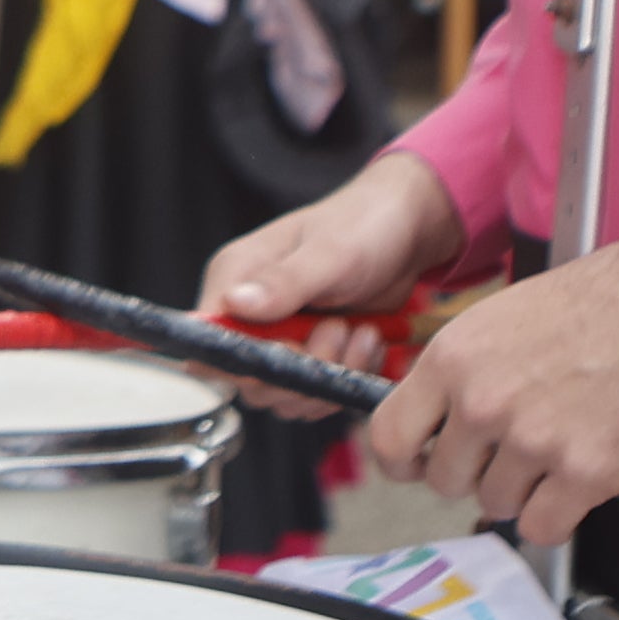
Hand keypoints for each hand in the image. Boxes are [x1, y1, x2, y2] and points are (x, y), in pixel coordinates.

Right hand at [205, 153, 462, 372]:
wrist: (407, 231)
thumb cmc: (364, 225)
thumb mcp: (328, 253)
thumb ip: (283, 282)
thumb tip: (235, 303)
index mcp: (235, 279)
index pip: (211, 341)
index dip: (247, 360)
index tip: (293, 350)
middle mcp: (248, 313)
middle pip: (249, 379)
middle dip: (301, 370)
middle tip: (339, 329)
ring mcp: (280, 337)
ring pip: (285, 393)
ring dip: (329, 375)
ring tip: (361, 332)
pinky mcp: (310, 354)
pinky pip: (315, 392)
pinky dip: (346, 378)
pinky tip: (368, 342)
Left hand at [348, 233, 618, 548]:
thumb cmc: (594, 303)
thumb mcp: (497, 318)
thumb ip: (460, 372)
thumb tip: (438, 421)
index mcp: (452, 359)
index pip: (389, 438)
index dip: (404, 461)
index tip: (421, 463)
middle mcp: (482, 403)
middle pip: (446, 481)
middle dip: (475, 474)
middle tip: (511, 453)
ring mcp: (533, 440)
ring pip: (497, 505)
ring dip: (522, 491)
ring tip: (556, 452)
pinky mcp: (585, 472)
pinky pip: (543, 528)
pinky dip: (557, 517)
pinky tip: (575, 484)